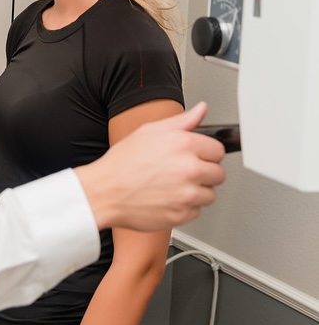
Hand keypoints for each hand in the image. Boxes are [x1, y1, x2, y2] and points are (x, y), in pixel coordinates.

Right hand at [74, 102, 226, 231]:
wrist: (104, 191)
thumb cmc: (122, 162)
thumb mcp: (149, 131)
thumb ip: (181, 121)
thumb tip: (201, 110)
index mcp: (183, 144)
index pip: (218, 150)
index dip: (206, 153)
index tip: (195, 156)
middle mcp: (189, 169)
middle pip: (218, 174)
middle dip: (204, 173)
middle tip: (181, 171)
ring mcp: (187, 194)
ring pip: (209, 194)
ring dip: (196, 191)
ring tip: (172, 185)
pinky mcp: (182, 214)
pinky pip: (196, 211)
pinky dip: (185, 207)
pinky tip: (166, 198)